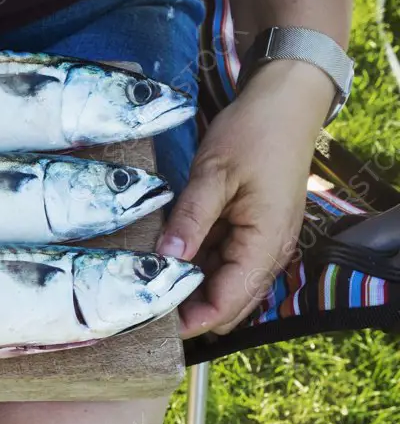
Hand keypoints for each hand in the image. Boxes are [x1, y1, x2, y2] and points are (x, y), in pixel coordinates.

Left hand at [156, 60, 336, 337]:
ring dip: (190, 287)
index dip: (189, 319)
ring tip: (147, 279)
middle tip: (141, 299)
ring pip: (222, 286)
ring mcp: (260, 244)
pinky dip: (196, 264)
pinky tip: (167, 254)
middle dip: (188, 309)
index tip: (149, 318)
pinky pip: (221, 263)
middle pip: (226, 305)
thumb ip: (190, 219)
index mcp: (265, 245)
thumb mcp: (214, 174)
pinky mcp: (249, 232)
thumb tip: (164, 259)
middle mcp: (268, 254)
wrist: (284, 104)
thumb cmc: (253, 134)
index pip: (226, 304)